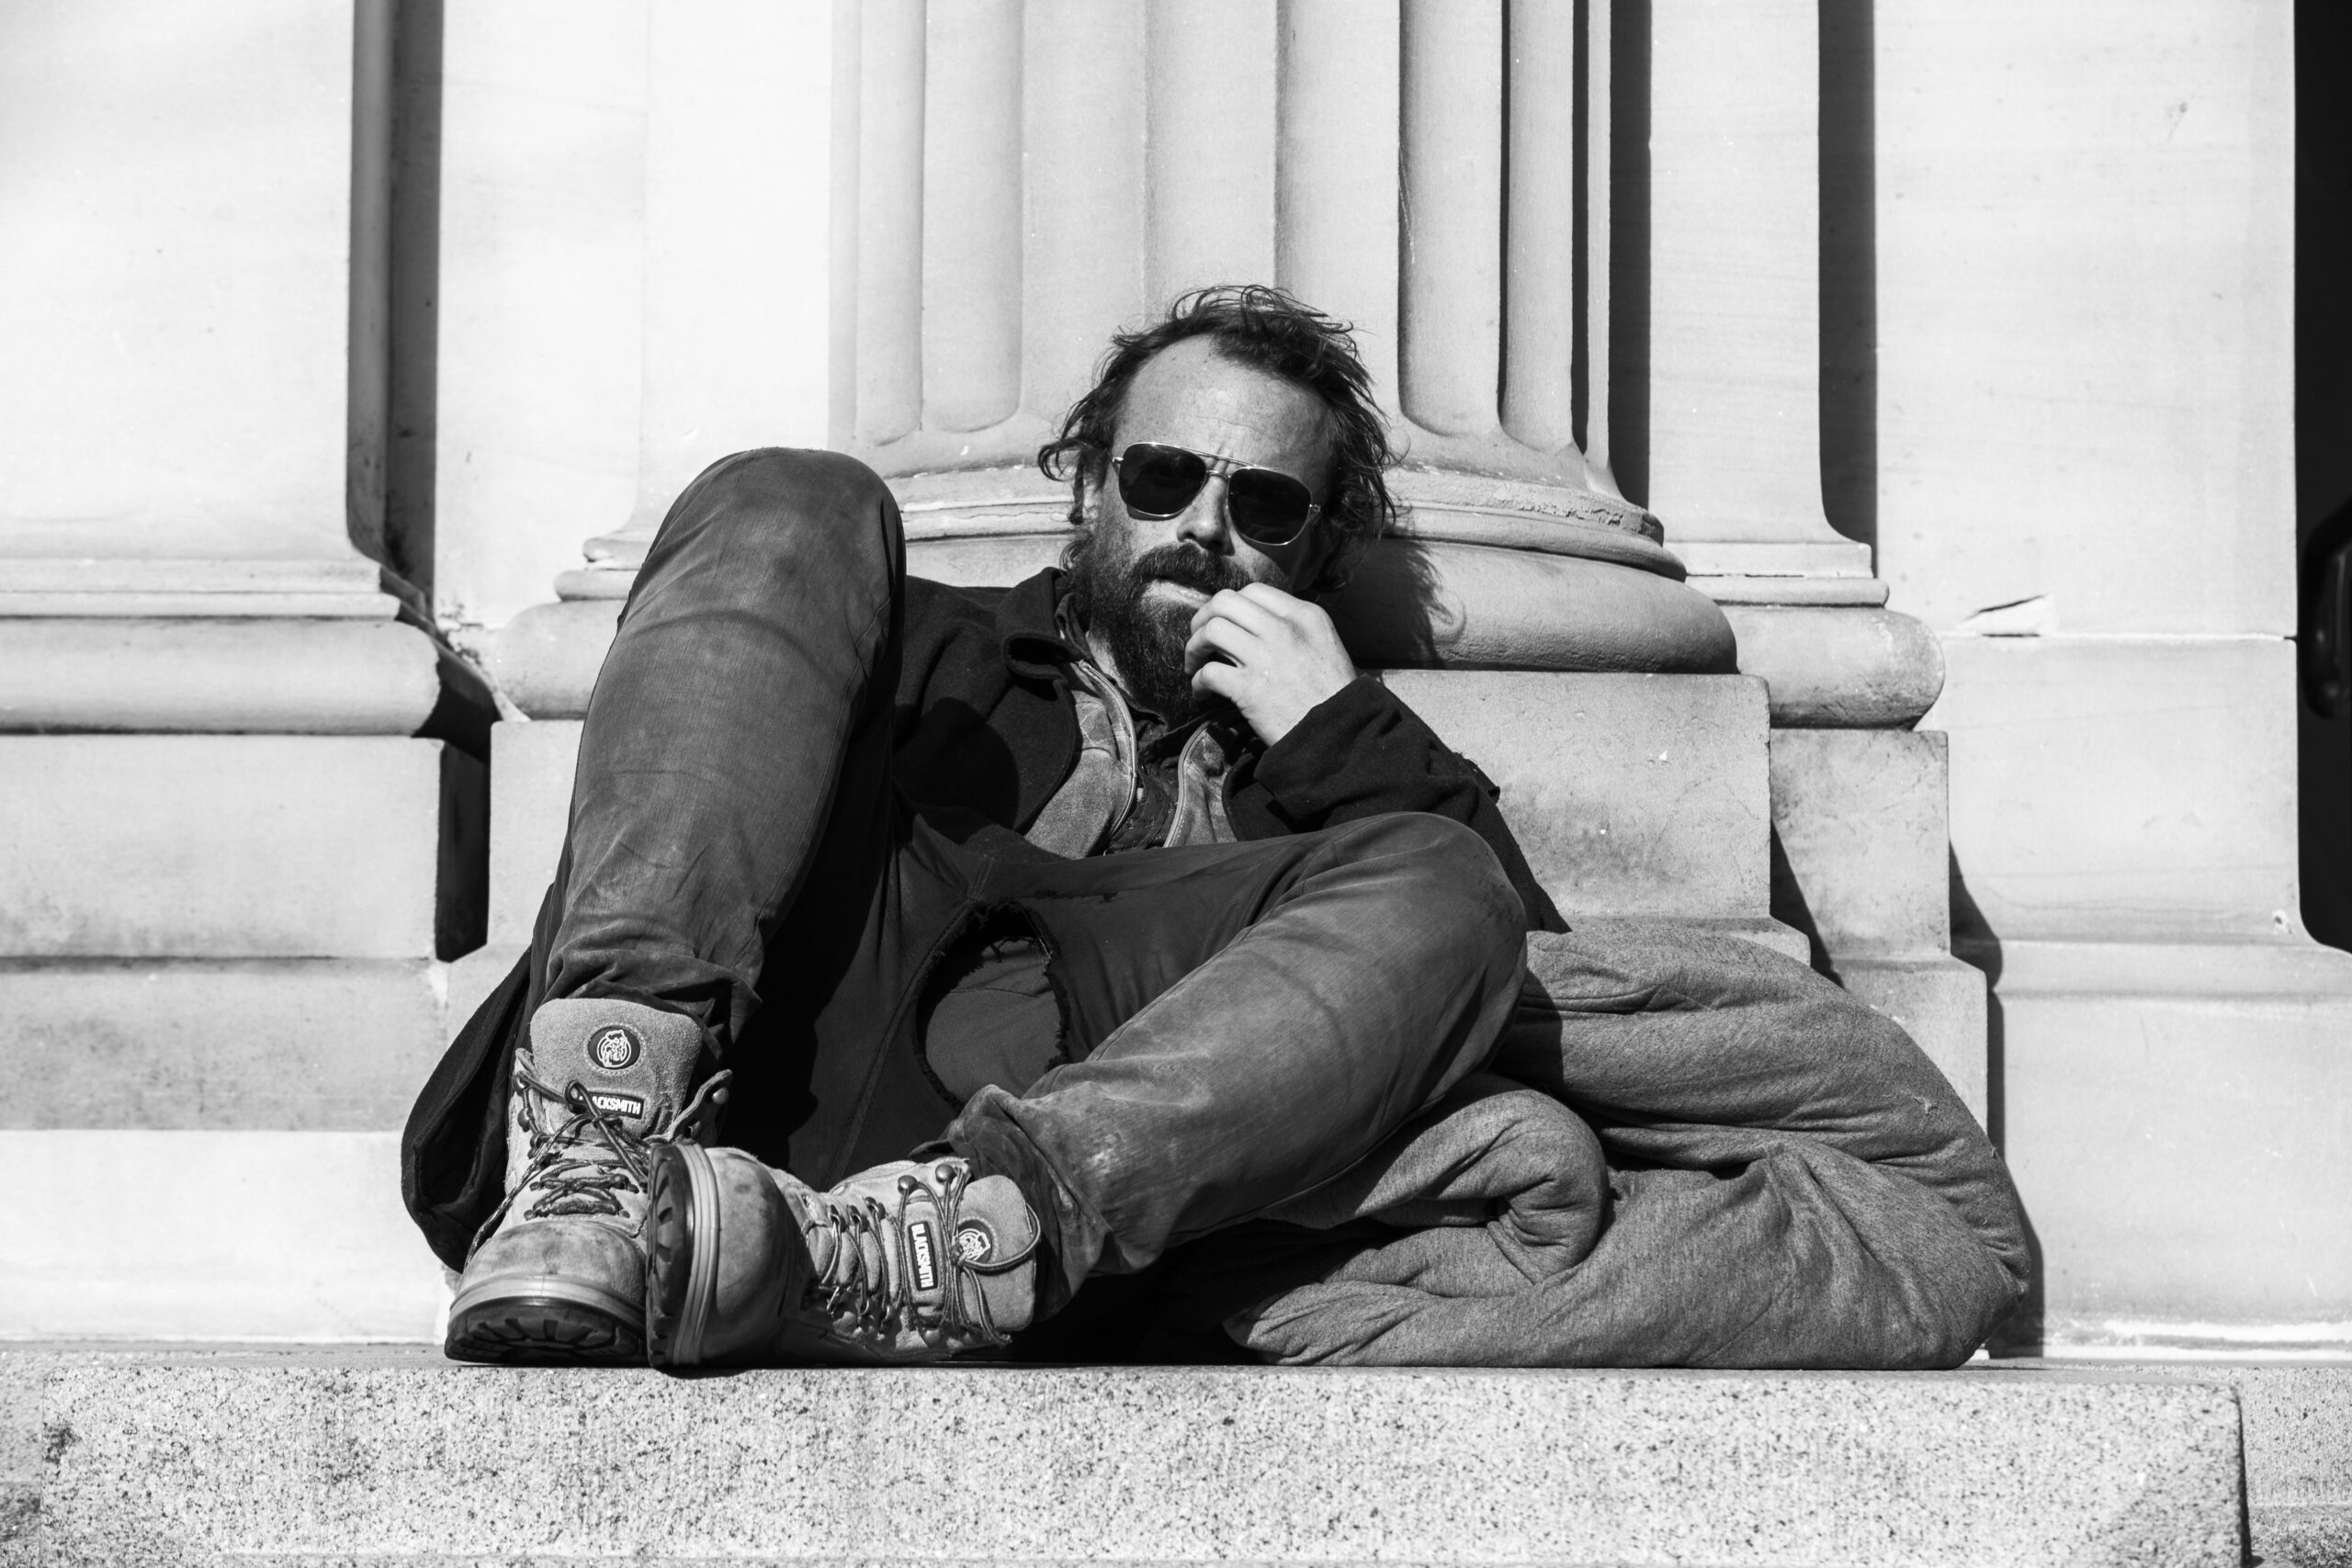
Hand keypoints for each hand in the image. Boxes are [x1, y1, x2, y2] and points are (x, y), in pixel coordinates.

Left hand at [1185, 583, 1357, 743]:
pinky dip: (1197, 683)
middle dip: (1202, 618)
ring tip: (1194, 666)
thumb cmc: (1332, 696)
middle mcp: (1285, 629)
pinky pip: (1208, 673)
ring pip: (1211, 631)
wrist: (1341, 735)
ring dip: (1193, 648)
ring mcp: (1266, 657)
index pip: (1254, 591)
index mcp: (1305, 616)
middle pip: (1224, 602)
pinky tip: (1201, 693)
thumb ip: (1293, 629)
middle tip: (1198, 639)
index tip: (1221, 622)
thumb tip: (1251, 626)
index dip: (1229, 605)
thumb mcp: (1324, 646)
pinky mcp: (1250, 688)